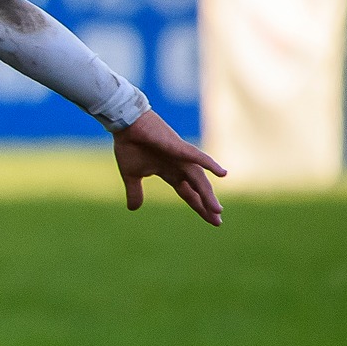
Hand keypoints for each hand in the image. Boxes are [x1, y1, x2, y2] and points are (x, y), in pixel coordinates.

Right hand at [112, 110, 226, 225]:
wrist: (125, 125)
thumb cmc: (129, 146)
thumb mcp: (131, 175)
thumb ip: (135, 192)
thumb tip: (133, 209)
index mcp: (170, 173)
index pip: (188, 193)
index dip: (199, 206)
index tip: (212, 220)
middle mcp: (180, 166)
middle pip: (198, 189)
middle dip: (207, 205)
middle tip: (218, 220)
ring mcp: (181, 157)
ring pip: (199, 179)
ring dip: (207, 194)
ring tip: (217, 210)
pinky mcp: (178, 147)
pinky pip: (196, 157)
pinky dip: (209, 164)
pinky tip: (222, 173)